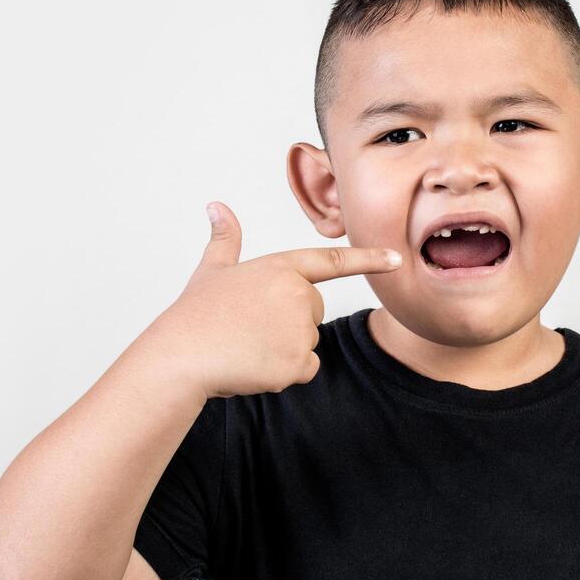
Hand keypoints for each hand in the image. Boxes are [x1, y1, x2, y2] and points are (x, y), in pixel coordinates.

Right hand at [147, 201, 402, 398]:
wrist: (181, 357)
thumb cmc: (194, 315)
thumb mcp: (212, 270)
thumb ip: (225, 239)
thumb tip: (217, 206)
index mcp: (280, 267)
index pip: (333, 261)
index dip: (368, 260)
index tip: (397, 258)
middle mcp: (296, 293)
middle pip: (313, 310)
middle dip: (289, 321)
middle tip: (249, 326)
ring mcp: (300, 328)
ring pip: (308, 342)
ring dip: (283, 348)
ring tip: (246, 345)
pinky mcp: (298, 361)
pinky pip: (305, 369)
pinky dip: (283, 373)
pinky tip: (255, 365)